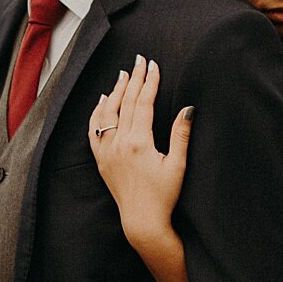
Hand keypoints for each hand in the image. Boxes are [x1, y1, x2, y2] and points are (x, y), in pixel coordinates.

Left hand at [88, 55, 190, 242]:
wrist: (141, 220)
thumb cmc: (164, 195)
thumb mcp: (178, 165)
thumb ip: (181, 135)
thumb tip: (188, 109)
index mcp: (139, 143)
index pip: (143, 103)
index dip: (149, 82)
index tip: (153, 65)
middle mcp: (119, 144)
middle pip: (126, 103)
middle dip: (134, 79)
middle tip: (139, 60)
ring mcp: (107, 151)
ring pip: (107, 113)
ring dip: (115, 92)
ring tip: (123, 75)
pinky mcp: (101, 160)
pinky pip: (94, 131)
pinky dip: (97, 113)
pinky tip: (103, 101)